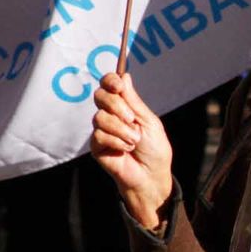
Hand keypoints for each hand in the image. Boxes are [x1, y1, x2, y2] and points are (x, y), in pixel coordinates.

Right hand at [90, 73, 173, 228]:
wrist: (150, 175)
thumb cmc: (154, 149)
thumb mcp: (149, 121)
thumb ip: (134, 101)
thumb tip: (124, 76)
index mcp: (125, 106)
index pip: (109, 85)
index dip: (110, 81)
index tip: (118, 85)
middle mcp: (111, 114)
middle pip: (100, 96)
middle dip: (117, 105)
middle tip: (132, 119)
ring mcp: (102, 129)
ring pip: (100, 117)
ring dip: (121, 129)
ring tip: (134, 140)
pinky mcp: (96, 145)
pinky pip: (99, 135)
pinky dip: (117, 141)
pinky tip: (126, 149)